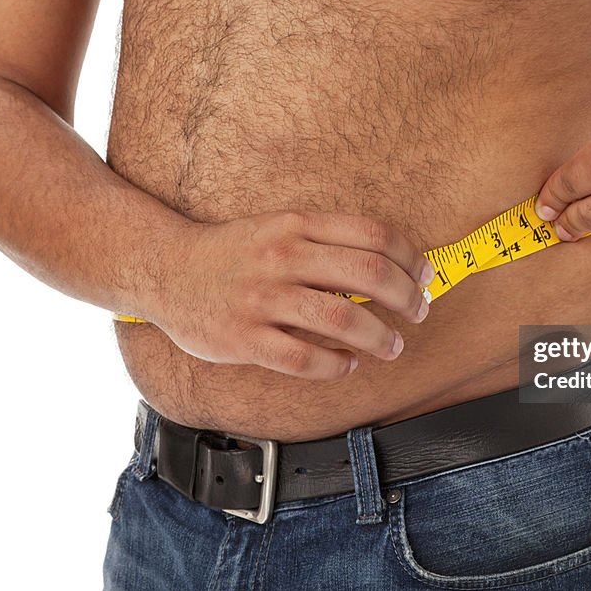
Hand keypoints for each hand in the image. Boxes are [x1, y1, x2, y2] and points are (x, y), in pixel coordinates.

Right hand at [150, 211, 434, 379]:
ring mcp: (262, 299)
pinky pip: (303, 358)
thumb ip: (327, 241)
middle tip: (419, 313)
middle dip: (407, 297)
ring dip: (380, 337)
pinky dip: (336, 366)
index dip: (410, 259)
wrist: (165, 268)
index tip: (425, 277)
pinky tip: (347, 365)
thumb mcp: (279, 227)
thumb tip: (391, 267)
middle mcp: (283, 257)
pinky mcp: (244, 338)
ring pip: (341, 319)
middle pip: (367, 273)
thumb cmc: (234, 252)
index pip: (373, 236)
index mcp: (296, 225)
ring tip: (392, 347)